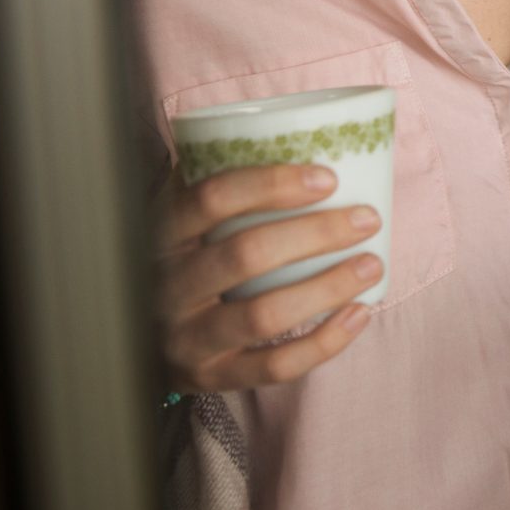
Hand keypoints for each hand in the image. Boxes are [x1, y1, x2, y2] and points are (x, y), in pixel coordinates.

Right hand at [154, 164, 383, 393]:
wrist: (136, 337)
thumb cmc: (185, 256)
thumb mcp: (186, 215)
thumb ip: (220, 174)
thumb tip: (309, 132)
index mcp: (160, 234)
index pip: (211, 198)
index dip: (272, 184)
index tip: (329, 177)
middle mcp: (164, 287)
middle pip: (245, 254)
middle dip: (317, 234)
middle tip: (368, 218)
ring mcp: (184, 338)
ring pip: (262, 315)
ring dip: (328, 287)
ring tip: (374, 264)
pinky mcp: (209, 377)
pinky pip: (273, 367)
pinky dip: (324, 342)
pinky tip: (360, 314)